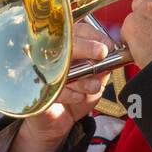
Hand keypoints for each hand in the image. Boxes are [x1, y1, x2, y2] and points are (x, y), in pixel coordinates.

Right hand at [4, 22, 109, 151]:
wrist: (59, 120)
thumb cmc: (77, 92)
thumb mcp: (95, 78)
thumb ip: (103, 65)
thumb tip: (114, 53)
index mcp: (67, 45)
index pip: (78, 30)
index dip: (95, 35)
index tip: (109, 46)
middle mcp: (50, 53)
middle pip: (65, 42)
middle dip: (87, 46)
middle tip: (102, 52)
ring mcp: (40, 70)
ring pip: (61, 66)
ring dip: (82, 78)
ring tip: (94, 86)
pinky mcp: (37, 89)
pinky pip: (55, 88)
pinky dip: (72, 94)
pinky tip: (80, 97)